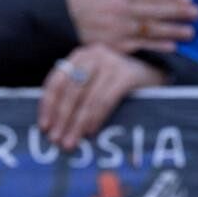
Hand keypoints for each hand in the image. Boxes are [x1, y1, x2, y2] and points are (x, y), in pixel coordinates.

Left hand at [38, 44, 166, 149]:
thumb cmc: (117, 80)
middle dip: (62, 118)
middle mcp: (94, 54)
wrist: (153, 71)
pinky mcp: (126, 74)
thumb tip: (52, 123)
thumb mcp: (94, 79)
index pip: (57, 80)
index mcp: (80, 55)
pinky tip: (91, 131)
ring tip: (71, 142)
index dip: (49, 104)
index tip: (44, 126)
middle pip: (71, 90)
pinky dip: (96, 118)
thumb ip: (76, 91)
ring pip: (87, 98)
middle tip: (56, 139)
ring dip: (77, 123)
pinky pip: (105, 100)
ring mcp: (111, 63)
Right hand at [61, 0, 197, 53]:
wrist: (47, 16)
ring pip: (150, 29)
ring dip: (173, 30)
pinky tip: (171, 47)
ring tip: (191, 32)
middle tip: (197, 13)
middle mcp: (121, 9)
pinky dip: (155, 46)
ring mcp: (117, 28)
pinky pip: (137, 46)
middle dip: (178, 12)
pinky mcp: (110, 45)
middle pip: (155, 10)